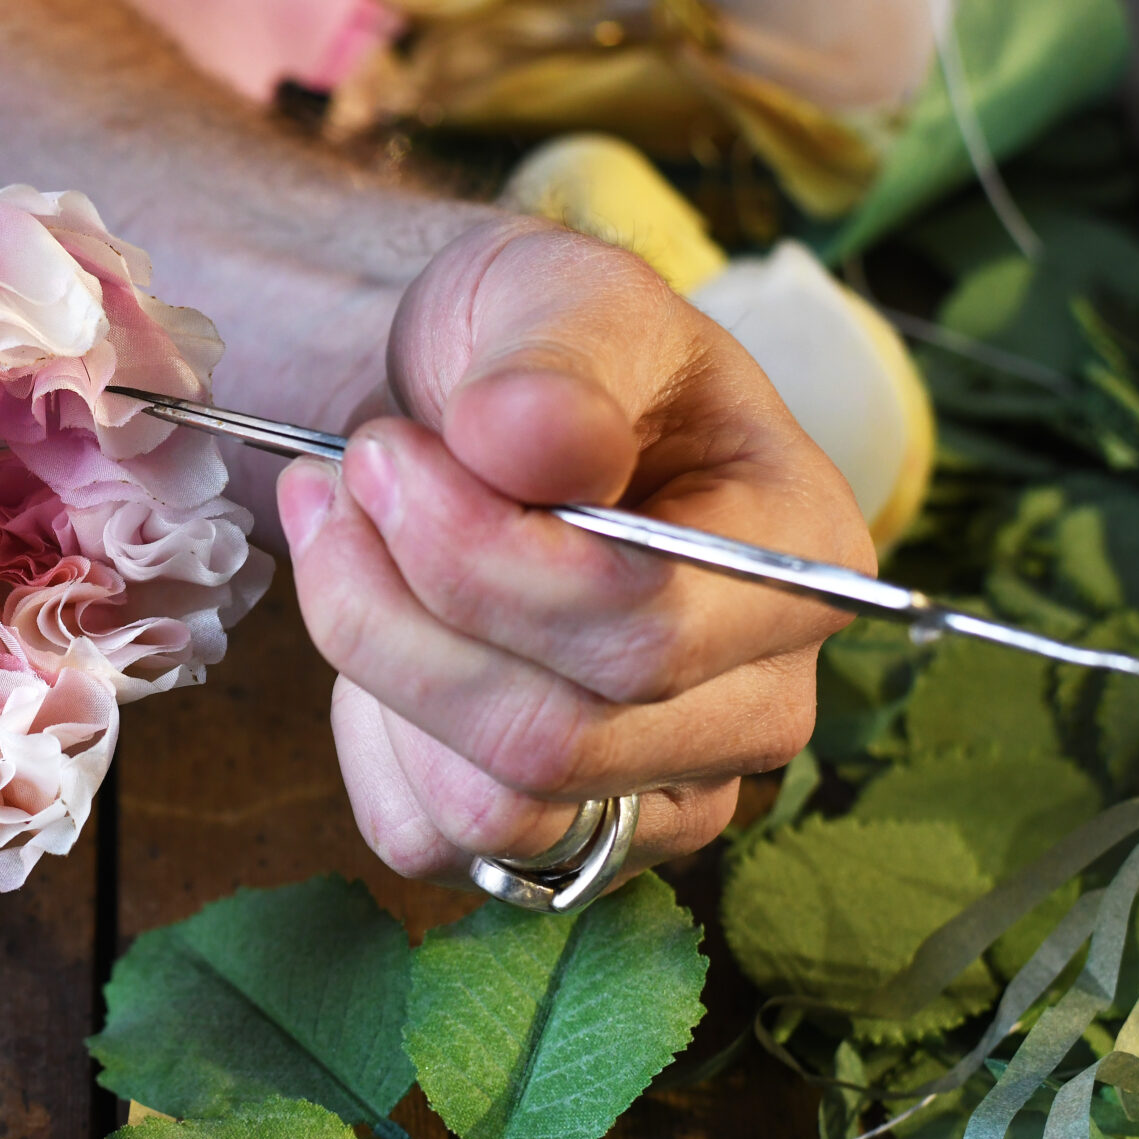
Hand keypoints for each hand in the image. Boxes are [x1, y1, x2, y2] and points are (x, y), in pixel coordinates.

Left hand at [276, 217, 874, 886]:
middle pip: (555, 740)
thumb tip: (529, 438)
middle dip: (399, 614)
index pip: (644, 630)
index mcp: (798, 564)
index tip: (379, 453)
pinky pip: (426, 840)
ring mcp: (665, 792)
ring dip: (372, 670)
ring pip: (488, 812)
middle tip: (340, 488)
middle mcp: (757, 704)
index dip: (477, 560)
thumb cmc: (541, 355)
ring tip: (345, 546)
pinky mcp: (558, 843)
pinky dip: (365, 740)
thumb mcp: (555, 296)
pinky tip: (378, 637)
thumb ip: (556, 361)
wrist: (477, 417)